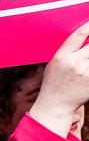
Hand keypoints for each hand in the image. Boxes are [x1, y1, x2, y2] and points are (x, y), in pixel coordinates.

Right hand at [30, 20, 88, 136]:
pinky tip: (88, 70)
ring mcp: (86, 74)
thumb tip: (87, 37)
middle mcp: (74, 64)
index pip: (79, 35)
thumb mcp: (55, 64)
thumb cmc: (55, 83)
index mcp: (61, 57)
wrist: (56, 105)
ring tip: (87, 60)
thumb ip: (70, 51)